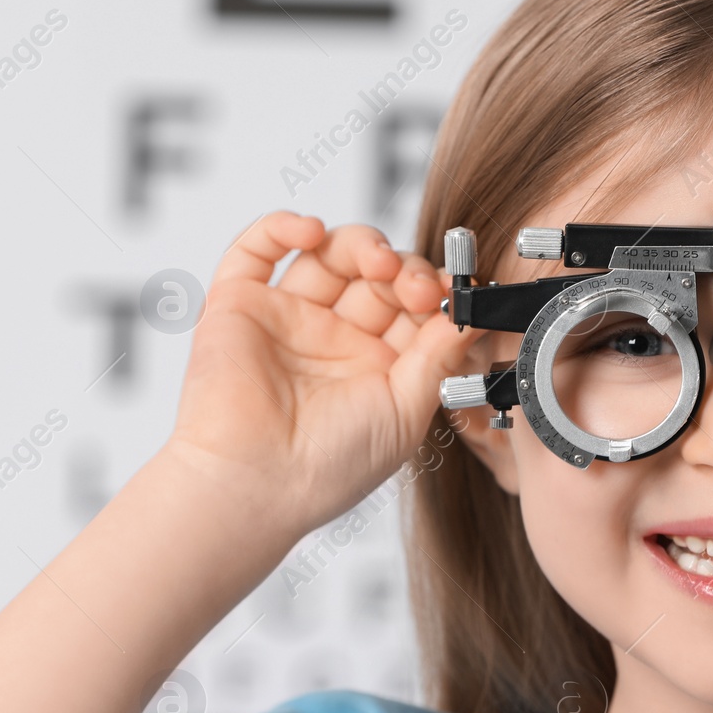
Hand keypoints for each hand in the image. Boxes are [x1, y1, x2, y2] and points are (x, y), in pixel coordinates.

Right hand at [164, 211, 482, 534]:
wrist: (255, 485)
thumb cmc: (326, 469)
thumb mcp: (406, 412)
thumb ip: (439, 357)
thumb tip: (473, 310)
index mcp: (374, 366)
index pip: (411, 306)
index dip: (433, 291)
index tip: (452, 294)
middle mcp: (331, 338)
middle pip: (374, 274)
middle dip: (402, 270)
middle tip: (415, 287)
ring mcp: (285, 318)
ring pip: (327, 253)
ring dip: (359, 243)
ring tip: (375, 262)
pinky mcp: (238, 305)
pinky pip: (256, 249)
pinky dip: (282, 226)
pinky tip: (311, 231)